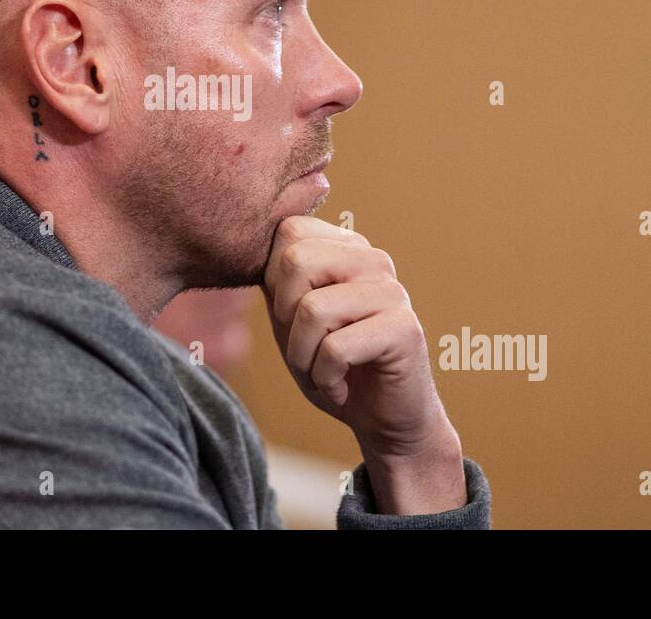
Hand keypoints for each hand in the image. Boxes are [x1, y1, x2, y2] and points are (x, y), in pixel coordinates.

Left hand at [261, 215, 466, 511]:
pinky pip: (335, 349)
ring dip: (304, 357)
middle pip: (295, 261)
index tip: (295, 317)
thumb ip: (276, 279)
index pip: (290, 231)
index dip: (274, 280)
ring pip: (312, 309)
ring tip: (323, 371)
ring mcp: (392, 291)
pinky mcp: (404, 329)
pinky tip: (343, 388)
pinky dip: (326, 379)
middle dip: (286, 317)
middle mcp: (373, 260)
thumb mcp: (291, 318)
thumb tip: (247, 246)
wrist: (382, 419)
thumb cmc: (332, 364)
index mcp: (347, 249)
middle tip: (306, 347)